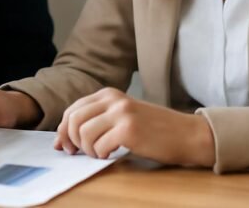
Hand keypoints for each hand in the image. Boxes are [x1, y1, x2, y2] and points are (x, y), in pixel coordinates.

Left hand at [55, 87, 215, 166]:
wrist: (187, 134)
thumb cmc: (154, 129)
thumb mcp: (123, 115)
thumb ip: (95, 121)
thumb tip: (62, 139)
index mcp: (108, 94)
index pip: (73, 109)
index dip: (63, 129)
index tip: (64, 145)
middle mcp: (113, 99)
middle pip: (73, 119)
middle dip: (70, 139)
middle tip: (77, 153)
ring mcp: (121, 113)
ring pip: (83, 133)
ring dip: (87, 149)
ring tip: (100, 153)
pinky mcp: (129, 130)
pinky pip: (99, 145)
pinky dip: (100, 154)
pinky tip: (111, 154)